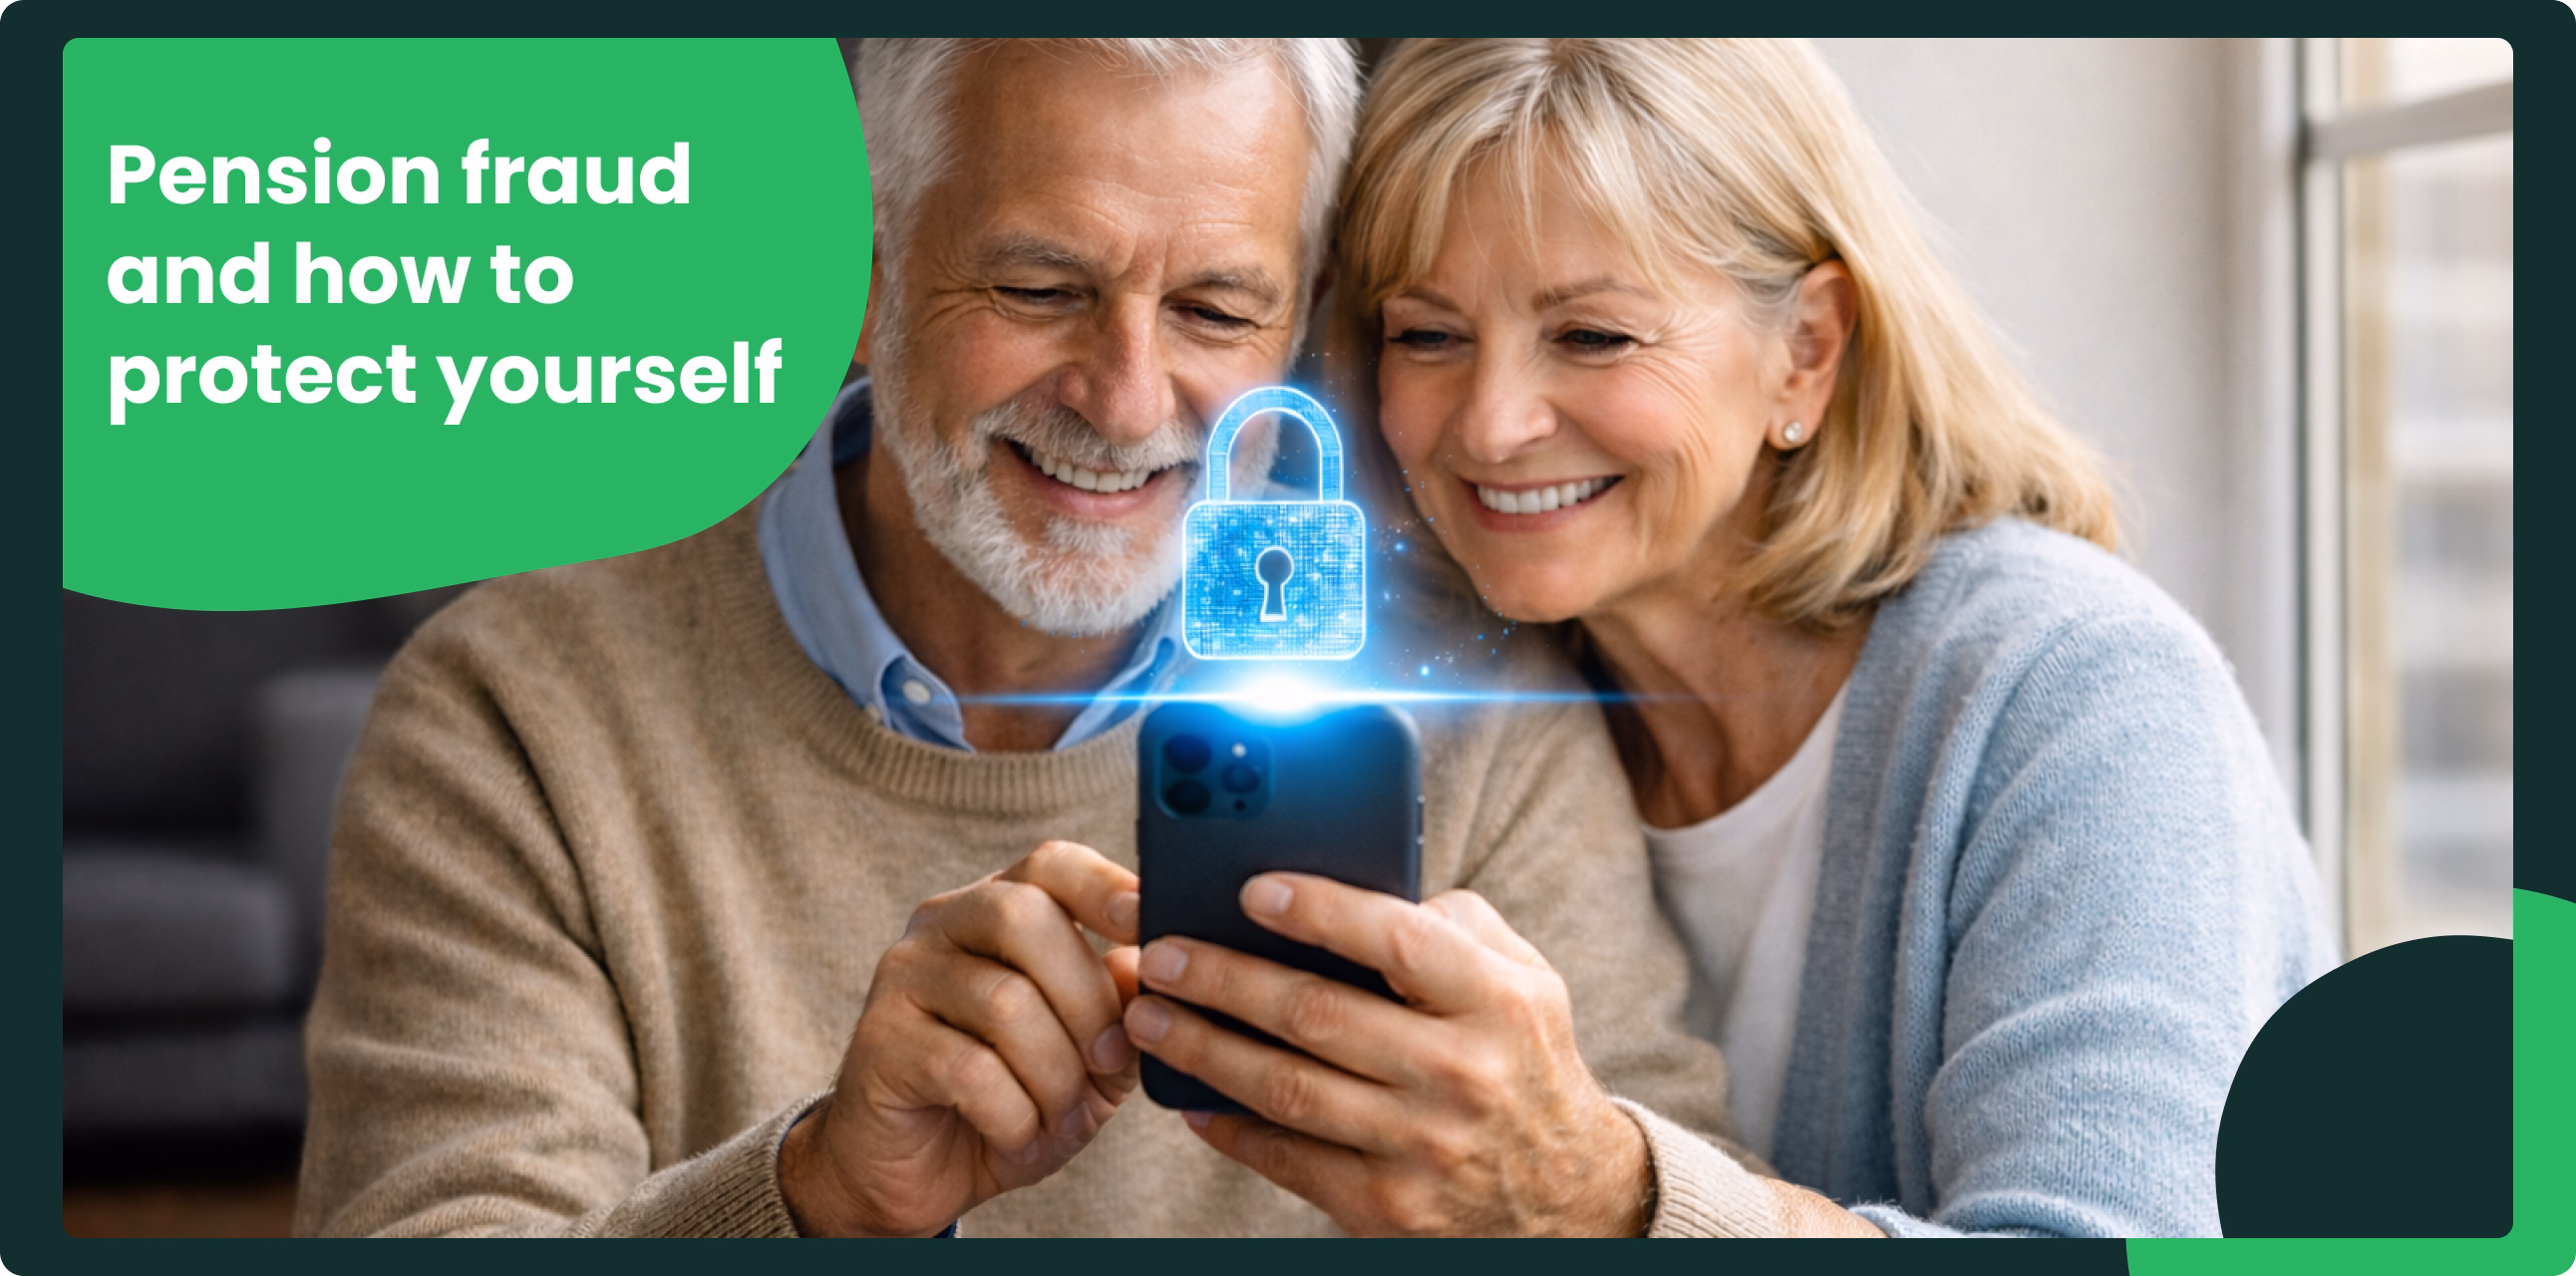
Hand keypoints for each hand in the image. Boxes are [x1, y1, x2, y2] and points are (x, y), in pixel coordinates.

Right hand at [780, 840, 1145, 1236]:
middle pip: (1024, 917)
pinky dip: (1014, 1116)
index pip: (1050, 864)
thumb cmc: (1014, 1103)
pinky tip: (1017, 1138)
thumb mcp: (1088, 1059)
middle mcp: (942, 926)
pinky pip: (970, 1071)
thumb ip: (1120, 1008)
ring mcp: (903, 978)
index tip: (1149, 929)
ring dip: (1055, 1076)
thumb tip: (1146, 965)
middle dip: (1087, 999)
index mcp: (998, 910)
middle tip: (1107, 1064)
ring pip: (1004, 1002)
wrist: (920, 1177)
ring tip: (1061, 1118)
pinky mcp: (879, 1041)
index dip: (1104, 887)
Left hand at [1121, 874, 1652, 1236]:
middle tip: (1161, 953)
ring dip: (1203, 1049)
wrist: (1571, 1195)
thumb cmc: (1521, 1056)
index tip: (1251, 888)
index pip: (1400, 942)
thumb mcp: (1524, 978)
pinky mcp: (1388, 1207)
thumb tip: (1350, 887)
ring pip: (1288, 1090)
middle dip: (1224, 980)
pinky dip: (1231, 1128)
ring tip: (1148, 1016)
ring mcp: (1422, 1147)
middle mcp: (1460, 1073)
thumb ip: (1450, 924)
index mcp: (1497, 1001)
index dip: (1322, 912)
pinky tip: (1191, 1097)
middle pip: (1318, 1016)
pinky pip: (1289, 1160)